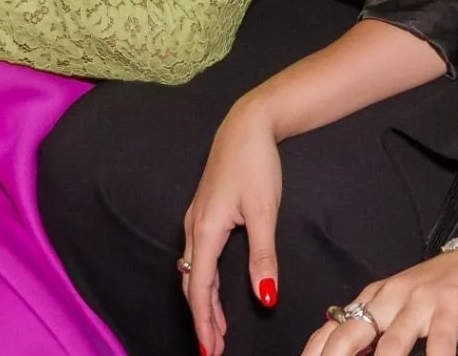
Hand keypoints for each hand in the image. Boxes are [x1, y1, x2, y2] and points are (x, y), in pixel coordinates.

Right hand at [182, 99, 283, 355]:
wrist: (248, 124)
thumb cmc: (256, 164)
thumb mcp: (264, 211)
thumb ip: (263, 256)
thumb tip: (264, 298)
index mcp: (205, 230)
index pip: (200, 287)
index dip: (204, 321)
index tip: (209, 350)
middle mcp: (194, 227)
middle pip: (192, 283)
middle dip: (201, 317)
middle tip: (213, 349)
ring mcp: (197, 218)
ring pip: (194, 270)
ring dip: (204, 301)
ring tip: (216, 329)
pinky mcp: (205, 212)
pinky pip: (199, 256)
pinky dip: (205, 280)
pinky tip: (216, 289)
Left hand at [303, 249, 457, 355]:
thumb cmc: (441, 286)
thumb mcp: (400, 305)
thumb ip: (374, 331)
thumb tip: (343, 355)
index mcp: (372, 299)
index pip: (329, 332)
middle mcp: (389, 298)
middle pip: (348, 337)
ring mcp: (420, 300)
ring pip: (391, 344)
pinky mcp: (451, 304)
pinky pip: (439, 339)